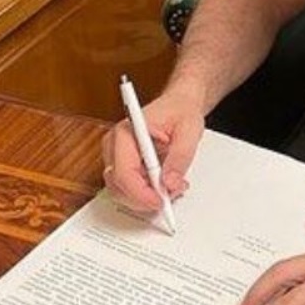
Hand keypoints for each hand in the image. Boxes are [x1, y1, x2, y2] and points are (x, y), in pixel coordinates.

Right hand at [101, 91, 203, 210]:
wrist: (179, 104)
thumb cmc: (181, 111)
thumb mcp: (189, 131)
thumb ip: (180, 157)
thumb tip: (170, 183)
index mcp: (126, 132)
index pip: (123, 172)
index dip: (141, 193)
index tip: (160, 201)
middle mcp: (115, 144)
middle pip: (118, 186)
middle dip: (144, 198)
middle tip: (170, 196)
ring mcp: (116, 155)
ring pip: (120, 191)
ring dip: (145, 197)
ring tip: (171, 187)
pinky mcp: (123, 164)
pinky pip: (127, 187)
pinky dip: (145, 193)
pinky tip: (163, 185)